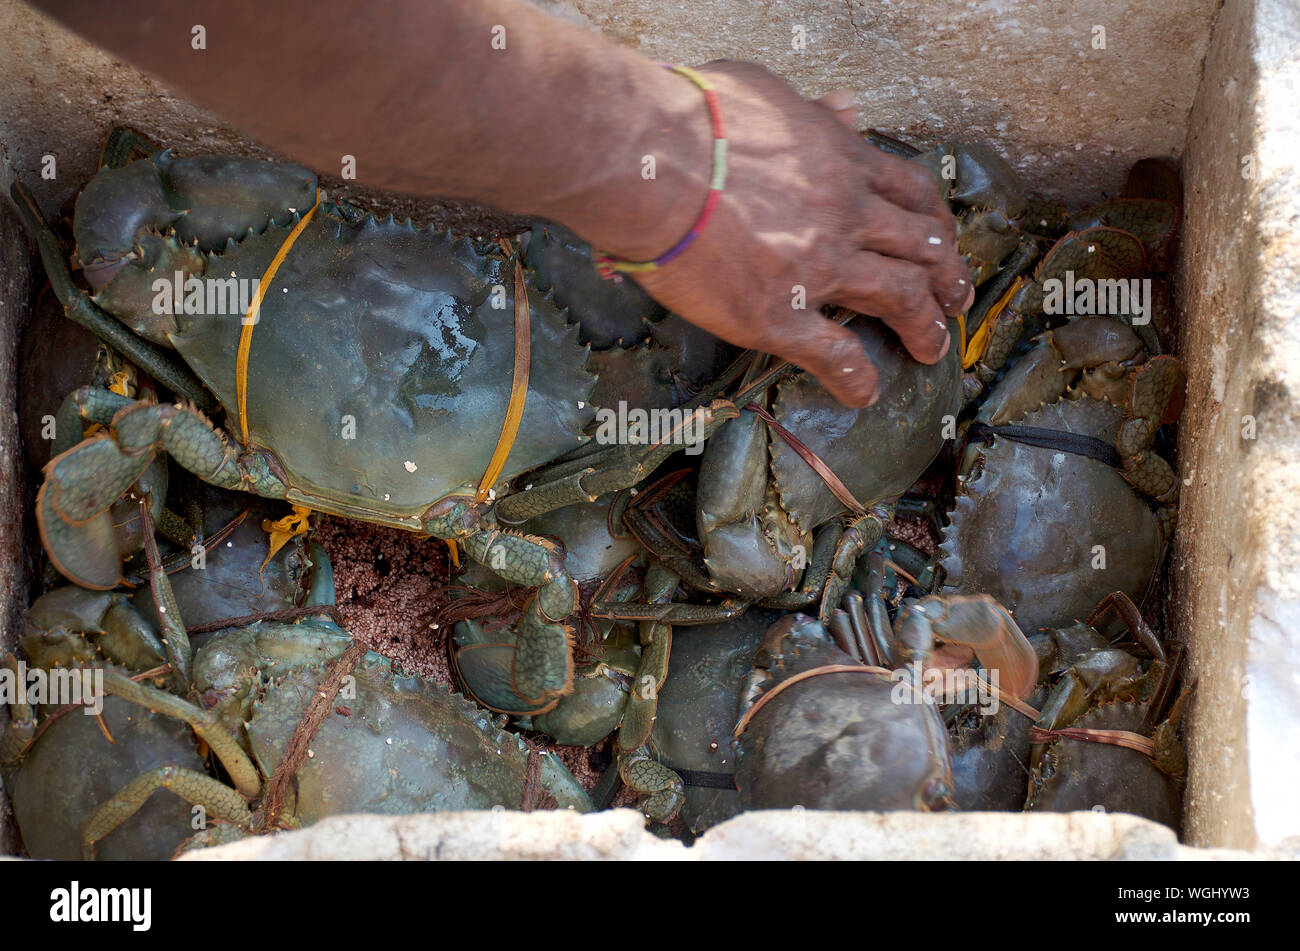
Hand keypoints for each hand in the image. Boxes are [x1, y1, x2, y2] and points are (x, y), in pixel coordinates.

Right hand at [627, 62, 971, 407]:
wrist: (648, 162)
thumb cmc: (693, 120)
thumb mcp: (764, 93)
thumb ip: (810, 110)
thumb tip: (842, 107)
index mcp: (841, 161)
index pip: (912, 193)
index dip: (935, 222)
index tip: (943, 240)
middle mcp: (844, 213)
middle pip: (922, 249)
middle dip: (947, 278)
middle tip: (956, 300)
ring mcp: (818, 267)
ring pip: (899, 299)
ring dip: (923, 326)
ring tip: (930, 349)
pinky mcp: (778, 314)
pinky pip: (835, 354)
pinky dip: (857, 378)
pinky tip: (864, 393)